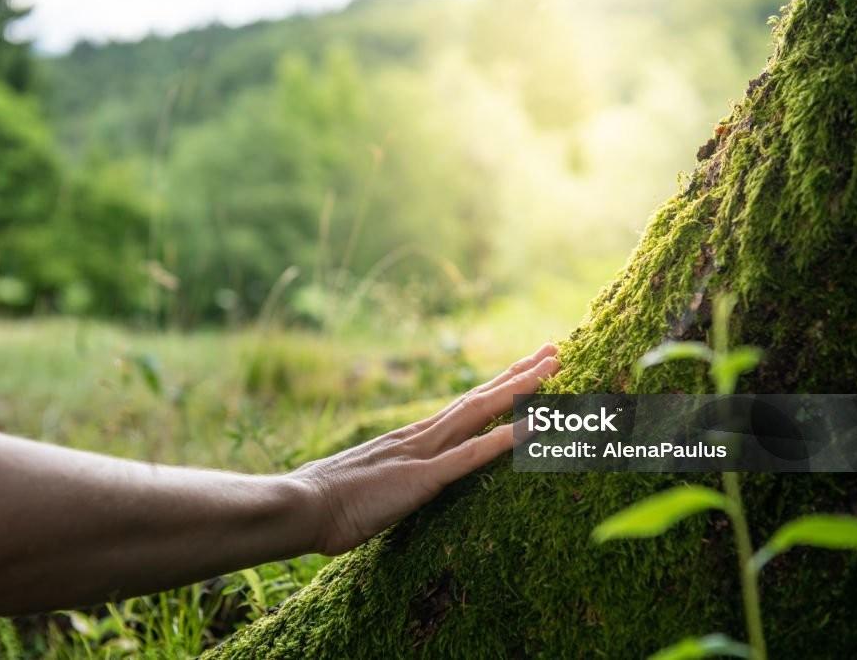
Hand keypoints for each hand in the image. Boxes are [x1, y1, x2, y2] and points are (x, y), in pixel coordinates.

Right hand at [293, 344, 559, 554]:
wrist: (302, 505)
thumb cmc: (329, 502)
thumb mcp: (371, 485)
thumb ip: (392, 477)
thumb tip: (398, 483)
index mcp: (412, 439)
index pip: (464, 406)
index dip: (497, 387)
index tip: (525, 368)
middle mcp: (422, 436)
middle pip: (480, 398)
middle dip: (520, 375)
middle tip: (554, 351)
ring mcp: (424, 453)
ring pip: (481, 413)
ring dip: (520, 391)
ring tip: (554, 370)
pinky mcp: (423, 479)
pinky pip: (471, 456)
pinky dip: (505, 439)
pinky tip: (534, 426)